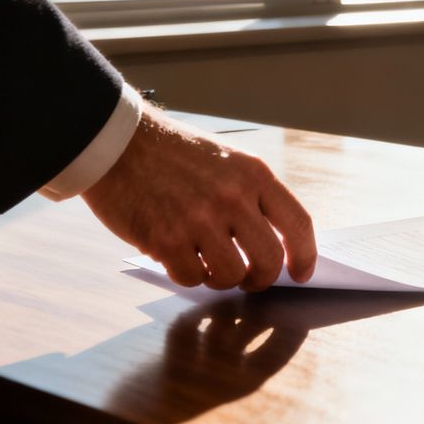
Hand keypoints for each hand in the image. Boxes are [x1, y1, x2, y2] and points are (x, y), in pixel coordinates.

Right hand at [81, 109, 316, 291]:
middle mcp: (232, 197)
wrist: (118, 143)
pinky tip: (181, 259)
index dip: (305, 255)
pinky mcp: (166, 240)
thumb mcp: (228, 160)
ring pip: (231, 276)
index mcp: (254, 175)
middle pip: (269, 260)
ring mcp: (199, 220)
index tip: (301, 273)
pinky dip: (189, 275)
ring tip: (209, 265)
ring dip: (222, 279)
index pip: (298, 223)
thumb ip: (253, 195)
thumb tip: (276, 243)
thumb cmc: (174, 154)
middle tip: (250, 279)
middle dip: (262, 278)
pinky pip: (192, 278)